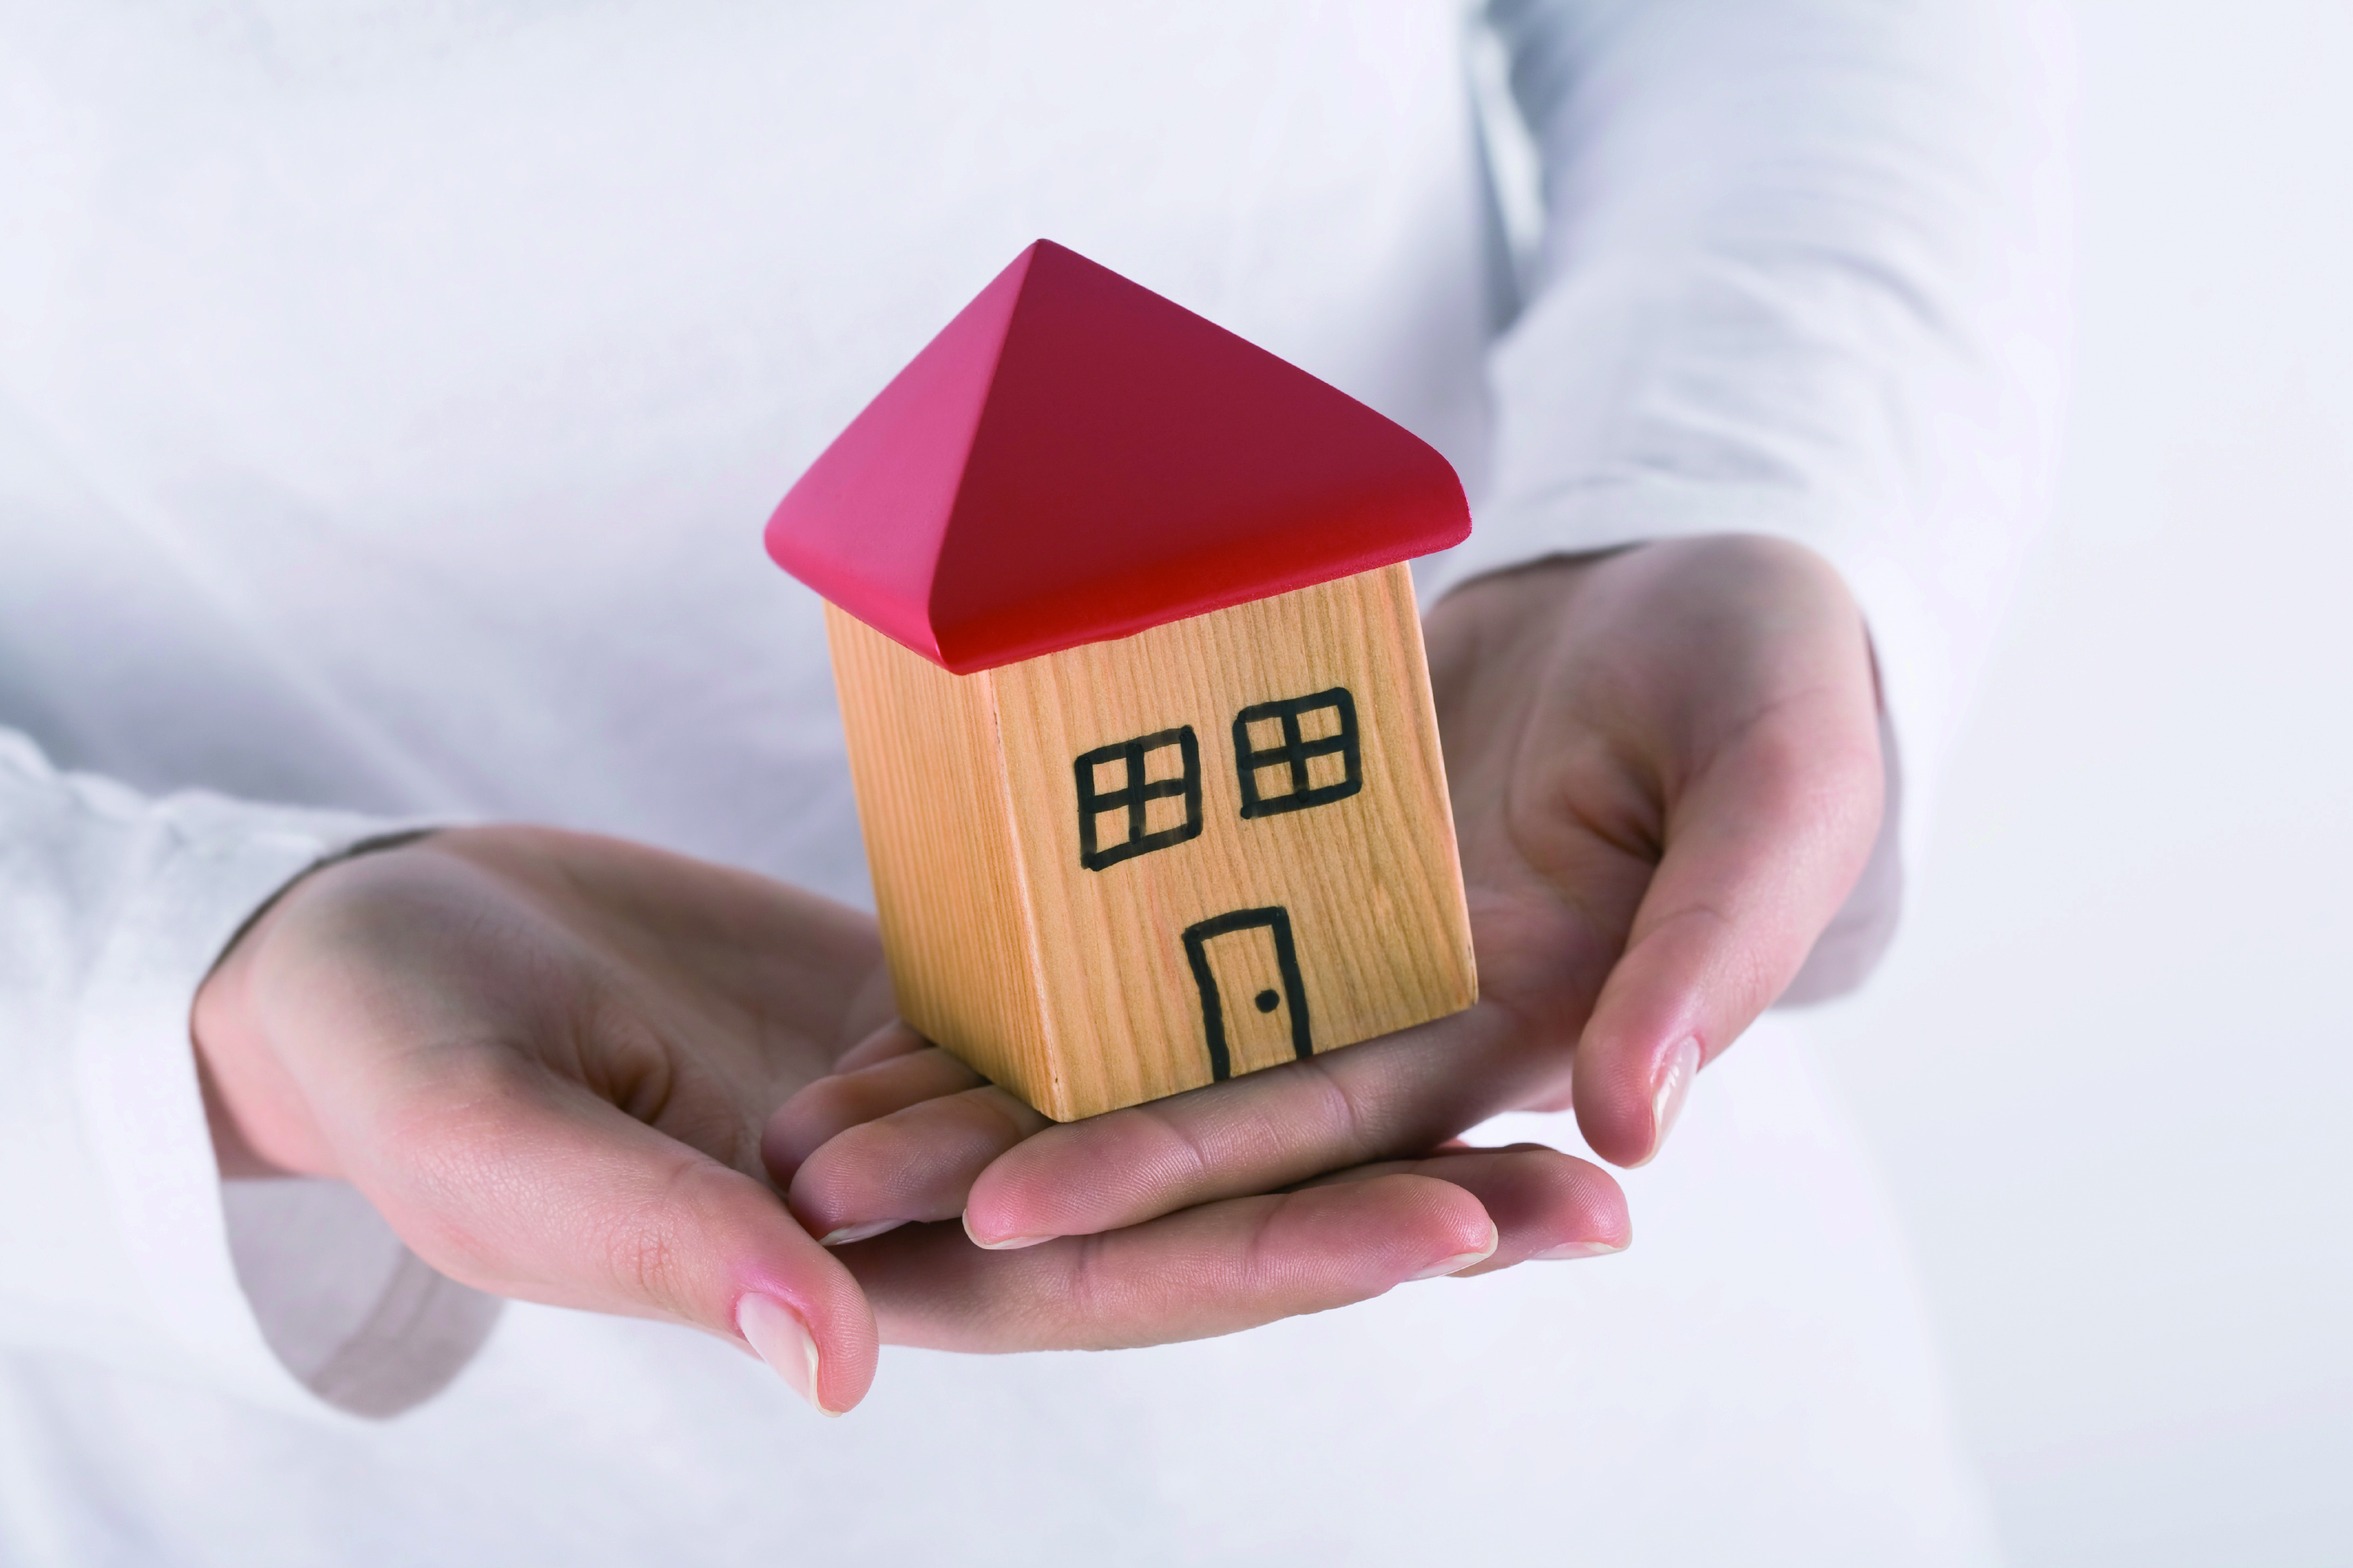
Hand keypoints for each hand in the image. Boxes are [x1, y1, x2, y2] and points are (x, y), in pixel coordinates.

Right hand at [194, 827, 1626, 1411]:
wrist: (366, 961)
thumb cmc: (395, 1065)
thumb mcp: (507, 1151)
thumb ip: (663, 1249)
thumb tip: (831, 1361)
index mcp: (860, 1276)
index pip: (1118, 1282)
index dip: (1288, 1262)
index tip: (1467, 1227)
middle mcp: (939, 1206)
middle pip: (1202, 1214)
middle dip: (1394, 1209)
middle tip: (1601, 1194)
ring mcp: (948, 1098)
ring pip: (1181, 1104)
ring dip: (1352, 1095)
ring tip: (1543, 1065)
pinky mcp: (932, 997)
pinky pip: (1106, 989)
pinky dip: (1227, 975)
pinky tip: (1346, 930)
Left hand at [774, 534, 1882, 1247]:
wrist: (1704, 596)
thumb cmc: (1775, 677)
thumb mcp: (1787, 785)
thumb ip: (1718, 944)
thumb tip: (1631, 1124)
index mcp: (1517, 1027)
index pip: (1326, 1132)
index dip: (1176, 1175)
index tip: (1017, 1219)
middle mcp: (1398, 1013)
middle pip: (1185, 1107)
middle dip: (1014, 1159)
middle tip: (834, 1191)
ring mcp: (1329, 934)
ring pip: (1137, 1030)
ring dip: (982, 1085)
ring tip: (810, 1129)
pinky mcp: (1277, 846)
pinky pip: (1137, 912)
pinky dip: (1025, 956)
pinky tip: (892, 988)